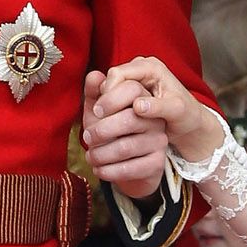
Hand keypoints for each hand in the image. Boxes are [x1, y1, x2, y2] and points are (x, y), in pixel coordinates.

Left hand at [84, 58, 199, 193]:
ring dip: (101, 154)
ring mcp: (159, 142)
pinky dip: (109, 171)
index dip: (110, 99)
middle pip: (129, 119)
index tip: (95, 111)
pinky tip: (99, 170)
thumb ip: (94, 94)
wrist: (126, 166)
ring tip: (90, 157)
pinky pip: (131, 168)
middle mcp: (155, 119)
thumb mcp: (98, 112)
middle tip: (87, 138)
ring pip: (126, 147)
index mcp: (142, 100)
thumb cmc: (110, 134)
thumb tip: (94, 75)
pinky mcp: (157, 163)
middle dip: (101, 130)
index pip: (132, 89)